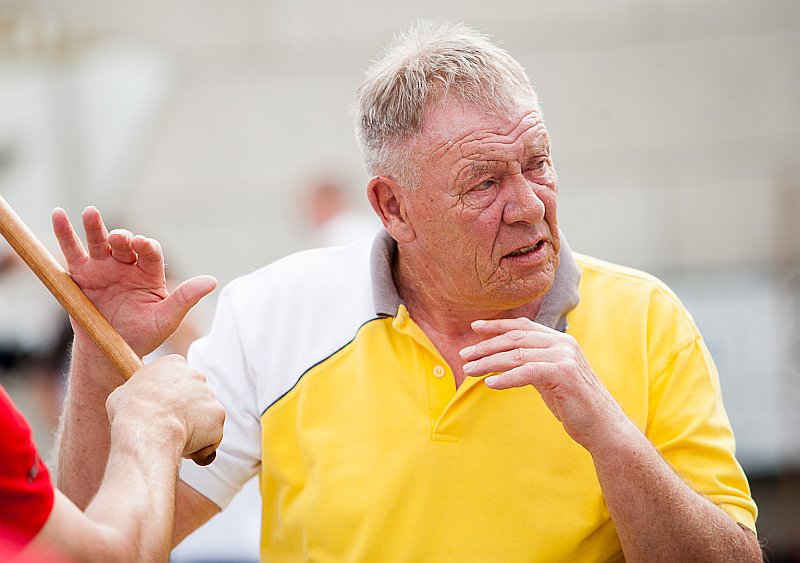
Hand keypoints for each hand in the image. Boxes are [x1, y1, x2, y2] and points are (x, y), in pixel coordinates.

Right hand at [52, 206, 216, 357]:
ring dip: (94, 227)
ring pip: (98, 242)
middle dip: (121, 238)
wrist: (111, 351)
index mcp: (149, 273)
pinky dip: (64, 234)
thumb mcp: (167, 318)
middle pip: (124, 244)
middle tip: (118, 238)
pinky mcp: (80, 275)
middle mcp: (126, 265)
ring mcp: (103, 268)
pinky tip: (58, 215)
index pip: (150, 253)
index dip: (147, 246)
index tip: (142, 244)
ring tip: (89, 213)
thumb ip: (186, 298)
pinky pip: (71, 252)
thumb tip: (212, 281)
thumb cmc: (144, 334)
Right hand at [106, 355, 224, 458]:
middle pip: (195, 396)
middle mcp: (196, 375)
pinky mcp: (218, 415)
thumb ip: (138, 391)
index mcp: (173, 364)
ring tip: (173, 438)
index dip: (170, 396)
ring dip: (194, 428)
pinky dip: (203, 443)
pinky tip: (185, 446)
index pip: (177, 378)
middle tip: (169, 426)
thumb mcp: (123, 393)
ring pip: (204, 416)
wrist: (147, 429)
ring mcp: (210, 395)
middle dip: (186, 411)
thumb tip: (135, 398)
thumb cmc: (130, 412)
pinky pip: (212, 433)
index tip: (163, 408)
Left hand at [460, 317, 629, 451]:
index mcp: (559, 340)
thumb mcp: (549, 377)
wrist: (602, 426)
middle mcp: (563, 343)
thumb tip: (503, 358)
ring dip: (489, 362)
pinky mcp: (564, 374)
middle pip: (515, 339)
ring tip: (470, 370)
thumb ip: (532, 363)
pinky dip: (506, 378)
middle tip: (464, 355)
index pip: (522, 327)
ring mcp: (564, 357)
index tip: (474, 328)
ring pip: (517, 354)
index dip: (497, 326)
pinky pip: (526, 372)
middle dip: (486, 346)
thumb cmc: (573, 404)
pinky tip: (490, 383)